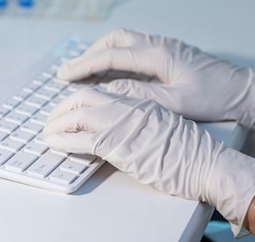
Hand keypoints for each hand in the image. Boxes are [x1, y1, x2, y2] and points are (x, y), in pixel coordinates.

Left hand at [43, 88, 254, 235]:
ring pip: (78, 111)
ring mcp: (123, 123)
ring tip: (47, 133)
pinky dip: (62, 139)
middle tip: (52, 119)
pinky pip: (81, 137)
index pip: (102, 91)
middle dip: (62, 106)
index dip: (80, 97)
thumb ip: (141, 124)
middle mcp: (129, 107)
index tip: (69, 107)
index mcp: (141, 102)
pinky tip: (54, 143)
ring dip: (57, 122)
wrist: (207, 164)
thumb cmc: (191, 154)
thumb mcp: (164, 129)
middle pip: (84, 95)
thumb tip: (121, 132)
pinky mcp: (119, 144)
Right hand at [58, 28, 254, 138]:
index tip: (64, 76)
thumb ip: (141, 96)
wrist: (245, 90)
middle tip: (70, 72)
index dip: (84, 66)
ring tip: (85, 71)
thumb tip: (109, 92)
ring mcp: (166, 45)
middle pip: (114, 40)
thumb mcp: (177, 103)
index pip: (112, 56)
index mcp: (159, 54)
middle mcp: (160, 43)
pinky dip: (117, 56)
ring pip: (124, 41)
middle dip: (89, 54)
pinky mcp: (171, 52)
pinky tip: (112, 71)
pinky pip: (136, 47)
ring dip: (102, 53)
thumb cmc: (216, 98)